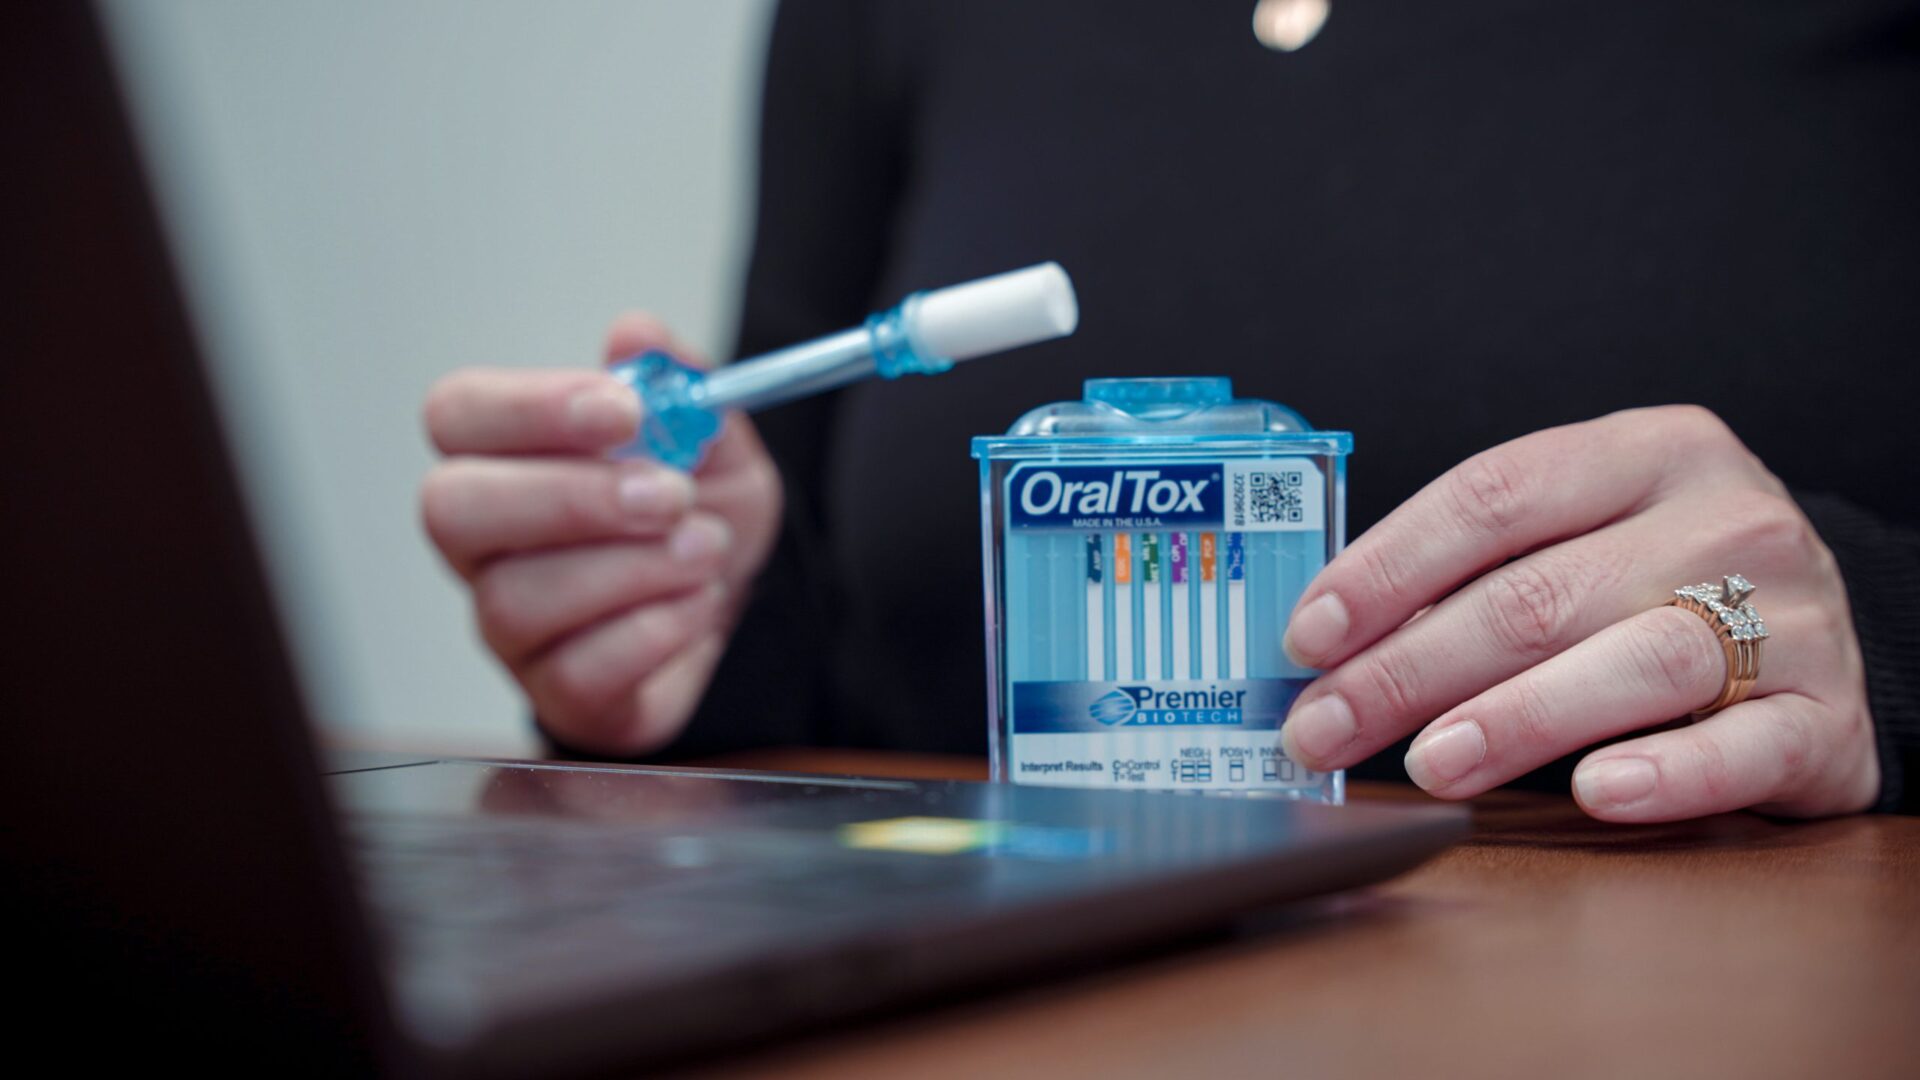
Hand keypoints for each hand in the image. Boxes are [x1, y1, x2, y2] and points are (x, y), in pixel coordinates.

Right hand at [420, 314, 781, 754]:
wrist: (732, 601)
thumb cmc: (694, 512)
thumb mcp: (711, 436)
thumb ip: (678, 384)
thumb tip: (635, 334)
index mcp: (503, 456)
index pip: (458, 414)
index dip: (533, 409)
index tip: (626, 411)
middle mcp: (484, 542)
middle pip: (453, 510)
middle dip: (572, 498)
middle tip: (669, 493)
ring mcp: (508, 625)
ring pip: (518, 601)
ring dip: (634, 569)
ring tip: (707, 547)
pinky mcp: (556, 692)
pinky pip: (577, 673)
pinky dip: (656, 631)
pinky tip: (697, 603)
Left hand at [1277, 406, 1879, 821]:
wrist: (1828, 633)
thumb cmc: (1665, 582)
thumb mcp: (1587, 536)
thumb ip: (1480, 572)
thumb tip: (1333, 648)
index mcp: (1648, 451)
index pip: (1493, 495)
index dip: (1386, 566)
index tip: (1309, 634)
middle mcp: (1725, 517)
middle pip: (1539, 593)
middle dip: (1409, 669)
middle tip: (1326, 726)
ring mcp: (1792, 614)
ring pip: (1635, 662)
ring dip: (1514, 718)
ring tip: (1429, 762)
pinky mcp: (1829, 714)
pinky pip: (1743, 748)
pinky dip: (1665, 773)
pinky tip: (1593, 792)